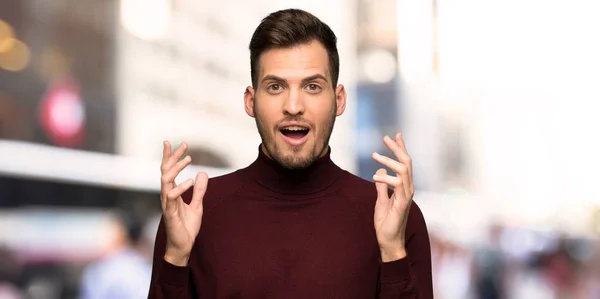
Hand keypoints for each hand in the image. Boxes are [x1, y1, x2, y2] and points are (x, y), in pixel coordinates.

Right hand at [160, 141, 207, 265]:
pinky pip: (171, 197)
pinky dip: (180, 188)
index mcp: (172, 192)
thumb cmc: (187, 226)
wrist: (184, 245)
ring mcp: (167, 204)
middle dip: (172, 157)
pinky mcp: (169, 213)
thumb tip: (202, 173)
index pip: (168, 171)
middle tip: (184, 145)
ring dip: (176, 168)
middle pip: (165, 171)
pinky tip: (190, 181)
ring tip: (188, 159)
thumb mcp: (197, 205)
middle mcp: (167, 195)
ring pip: (165, 181)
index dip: (169, 156)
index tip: (173, 143)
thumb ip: (199, 190)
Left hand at [371, 133, 414, 261]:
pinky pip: (399, 186)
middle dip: (397, 148)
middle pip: (407, 163)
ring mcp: (406, 196)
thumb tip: (380, 174)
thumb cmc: (386, 223)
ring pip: (404, 171)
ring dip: (389, 161)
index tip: (395, 135)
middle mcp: (408, 189)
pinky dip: (388, 179)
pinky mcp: (402, 204)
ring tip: (374, 155)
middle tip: (386, 137)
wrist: (389, 242)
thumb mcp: (381, 201)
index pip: (403, 164)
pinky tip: (376, 177)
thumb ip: (382, 187)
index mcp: (403, 187)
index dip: (400, 149)